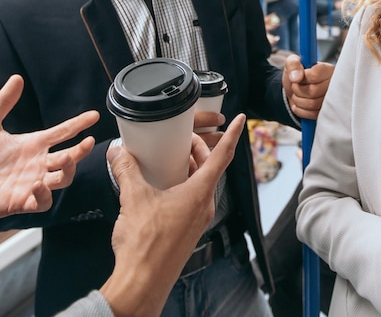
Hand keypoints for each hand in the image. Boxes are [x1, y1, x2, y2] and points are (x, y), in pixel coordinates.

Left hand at [0, 75, 97, 217]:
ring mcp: (31, 184)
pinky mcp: (20, 202)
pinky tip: (37, 185)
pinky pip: (41, 203)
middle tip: (88, 142)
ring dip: (68, 169)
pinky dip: (43, 196)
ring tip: (66, 158)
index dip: (79, 123)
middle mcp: (37, 164)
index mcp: (33, 145)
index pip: (63, 132)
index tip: (94, 115)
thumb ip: (3, 102)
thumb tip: (17, 79)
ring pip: (62, 179)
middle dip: (81, 150)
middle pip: (69, 157)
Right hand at [101, 113, 244, 316]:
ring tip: (173, 157)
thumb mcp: (134, 199)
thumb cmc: (145, 245)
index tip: (240, 119)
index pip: (223, 155)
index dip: (232, 134)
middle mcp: (204, 204)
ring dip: (191, 167)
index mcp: (200, 192)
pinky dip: (184, 184)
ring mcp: (198, 219)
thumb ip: (126, 170)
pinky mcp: (188, 229)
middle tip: (185, 137)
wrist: (142, 283)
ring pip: (201, 184)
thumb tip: (118, 152)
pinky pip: (193, 199)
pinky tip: (164, 185)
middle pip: (210, 168)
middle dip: (200, 149)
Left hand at [281, 54, 332, 119]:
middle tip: (295, 87)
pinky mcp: (327, 112)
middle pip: (313, 91)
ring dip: (298, 100)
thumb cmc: (297, 73)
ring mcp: (332, 99)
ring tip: (297, 95)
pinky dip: (300, 110)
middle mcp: (334, 84)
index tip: (298, 78)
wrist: (296, 89)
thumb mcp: (291, 63)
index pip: (315, 76)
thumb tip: (296, 77)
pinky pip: (312, 115)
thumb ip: (293, 65)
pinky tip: (299, 104)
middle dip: (298, 90)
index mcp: (327, 69)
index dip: (302, 79)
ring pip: (313, 104)